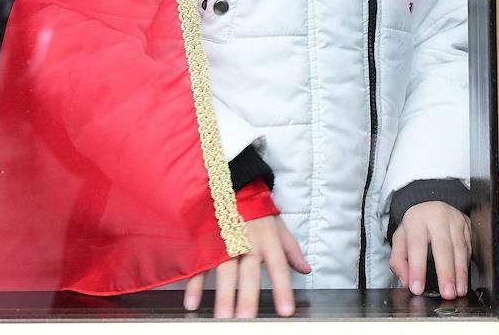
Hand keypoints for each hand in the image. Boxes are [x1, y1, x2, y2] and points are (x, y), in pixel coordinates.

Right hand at [183, 214, 310, 318]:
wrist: (232, 179)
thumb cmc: (256, 206)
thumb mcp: (278, 223)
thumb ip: (290, 248)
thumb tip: (306, 269)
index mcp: (267, 238)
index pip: (278, 266)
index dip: (283, 289)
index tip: (286, 311)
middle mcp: (247, 241)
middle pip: (249, 271)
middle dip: (247, 296)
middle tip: (246, 320)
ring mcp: (224, 240)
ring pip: (224, 270)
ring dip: (223, 294)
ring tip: (223, 317)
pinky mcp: (205, 240)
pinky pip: (200, 264)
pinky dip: (195, 284)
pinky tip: (192, 303)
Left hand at [389, 201, 470, 300]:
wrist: (431, 208)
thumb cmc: (416, 226)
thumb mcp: (400, 238)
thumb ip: (398, 260)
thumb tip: (406, 281)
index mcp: (416, 219)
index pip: (416, 245)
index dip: (417, 268)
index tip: (417, 287)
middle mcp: (437, 217)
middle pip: (443, 246)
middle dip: (445, 273)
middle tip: (446, 293)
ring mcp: (455, 220)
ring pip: (459, 248)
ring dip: (460, 273)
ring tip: (458, 290)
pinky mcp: (467, 226)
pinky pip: (468, 247)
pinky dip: (466, 266)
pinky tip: (464, 279)